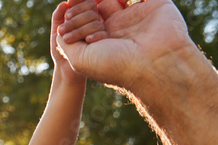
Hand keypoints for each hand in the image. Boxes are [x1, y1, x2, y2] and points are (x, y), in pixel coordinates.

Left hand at [57, 0, 193, 91]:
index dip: (74, 16)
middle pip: (97, 6)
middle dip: (83, 7)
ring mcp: (138, 15)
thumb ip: (67, 43)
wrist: (152, 66)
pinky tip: (118, 0)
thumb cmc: (115, 65)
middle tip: (78, 13)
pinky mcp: (157, 4)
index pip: (85, 21)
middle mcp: (120, 28)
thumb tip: (61, 30)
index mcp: (105, 42)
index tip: (66, 19)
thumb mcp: (80, 59)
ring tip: (93, 2)